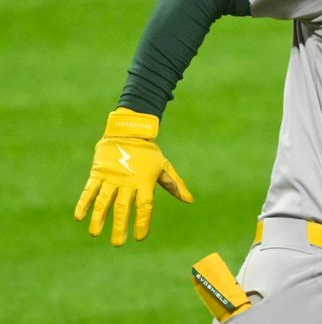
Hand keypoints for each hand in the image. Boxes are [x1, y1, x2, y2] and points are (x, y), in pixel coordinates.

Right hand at [74, 108, 192, 245]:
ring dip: (98, 218)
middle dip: (119, 226)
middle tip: (118, 243)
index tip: (139, 237)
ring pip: (103, 201)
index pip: (144, 206)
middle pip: (122, 207)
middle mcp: (127, 181)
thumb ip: (174, 184)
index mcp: (144, 181)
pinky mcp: (98, 172)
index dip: (142, 222)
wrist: (129, 130)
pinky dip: (84, 202)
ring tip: (95, 233)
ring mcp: (111, 177)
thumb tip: (189, 200)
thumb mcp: (163, 166)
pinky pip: (90, 190)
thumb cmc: (148, 152)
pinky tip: (79, 217)